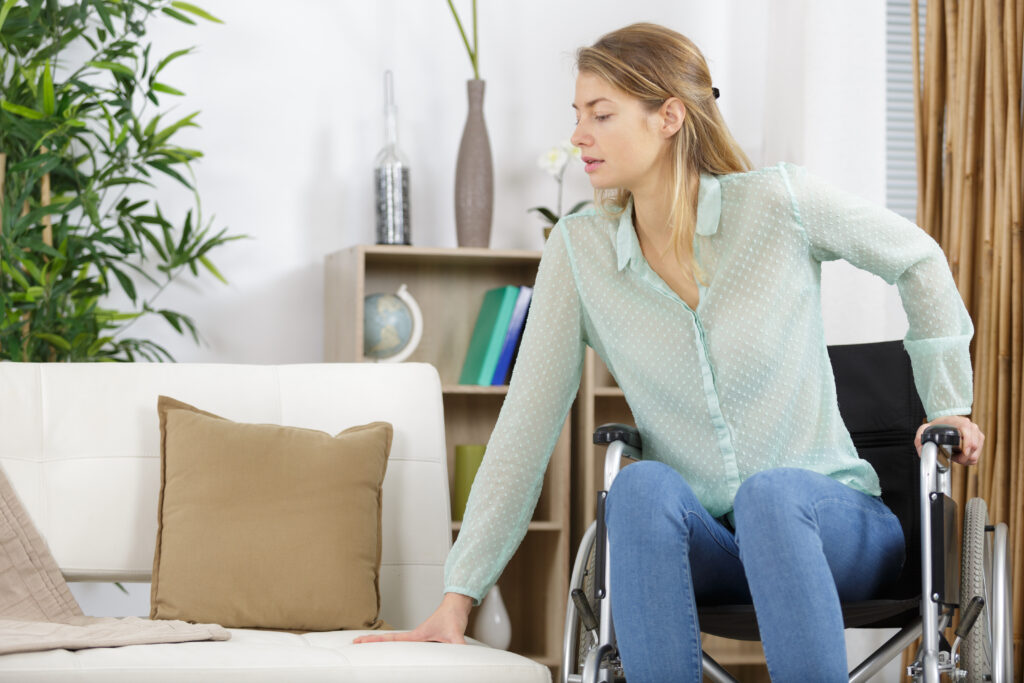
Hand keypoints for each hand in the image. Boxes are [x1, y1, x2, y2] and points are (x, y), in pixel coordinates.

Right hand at [352, 592, 471, 644]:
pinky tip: (395, 651)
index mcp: (416, 635)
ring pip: (396, 643)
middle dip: (371, 641)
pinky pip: (408, 645)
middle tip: (354, 643)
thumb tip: (464, 660)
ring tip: (366, 645)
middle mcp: (415, 636)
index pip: (391, 639)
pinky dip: (397, 645)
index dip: (374, 640)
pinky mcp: (426, 638)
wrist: (458, 605)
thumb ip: (459, 648)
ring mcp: (419, 637)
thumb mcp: (456, 635)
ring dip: (382, 644)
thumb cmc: (453, 615)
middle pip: (388, 641)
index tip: (358, 640)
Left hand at [914, 414, 982, 465]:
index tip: (962, 453)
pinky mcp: (979, 439)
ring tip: (955, 456)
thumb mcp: (924, 431)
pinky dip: (969, 458)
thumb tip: (922, 453)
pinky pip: (977, 454)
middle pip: (974, 445)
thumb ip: (920, 441)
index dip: (967, 443)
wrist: (944, 423)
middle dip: (963, 456)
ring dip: (966, 458)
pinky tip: (960, 455)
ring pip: (976, 452)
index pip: (968, 430)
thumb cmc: (936, 427)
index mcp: (959, 422)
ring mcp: (976, 432)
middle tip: (952, 457)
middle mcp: (970, 426)